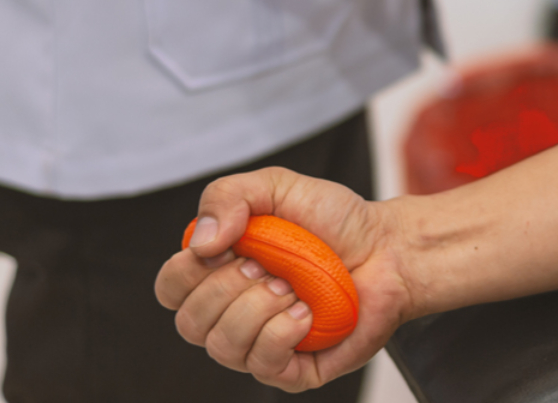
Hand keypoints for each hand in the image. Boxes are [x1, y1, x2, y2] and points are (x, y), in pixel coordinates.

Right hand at [155, 167, 411, 391]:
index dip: (187, 270)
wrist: (388, 247)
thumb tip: (199, 242)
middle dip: (227, 287)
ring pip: (221, 347)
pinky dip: (281, 332)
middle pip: (189, 323)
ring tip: (292, 287)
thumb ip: (227, 196)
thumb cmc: (333, 220)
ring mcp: (261, 345)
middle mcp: (233, 314)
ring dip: (257, 308)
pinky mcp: (294, 370)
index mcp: (219, 273)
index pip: (169, 289)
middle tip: (269, 266)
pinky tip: (305, 312)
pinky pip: (263, 366)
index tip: (231, 246)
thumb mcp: (276, 186)